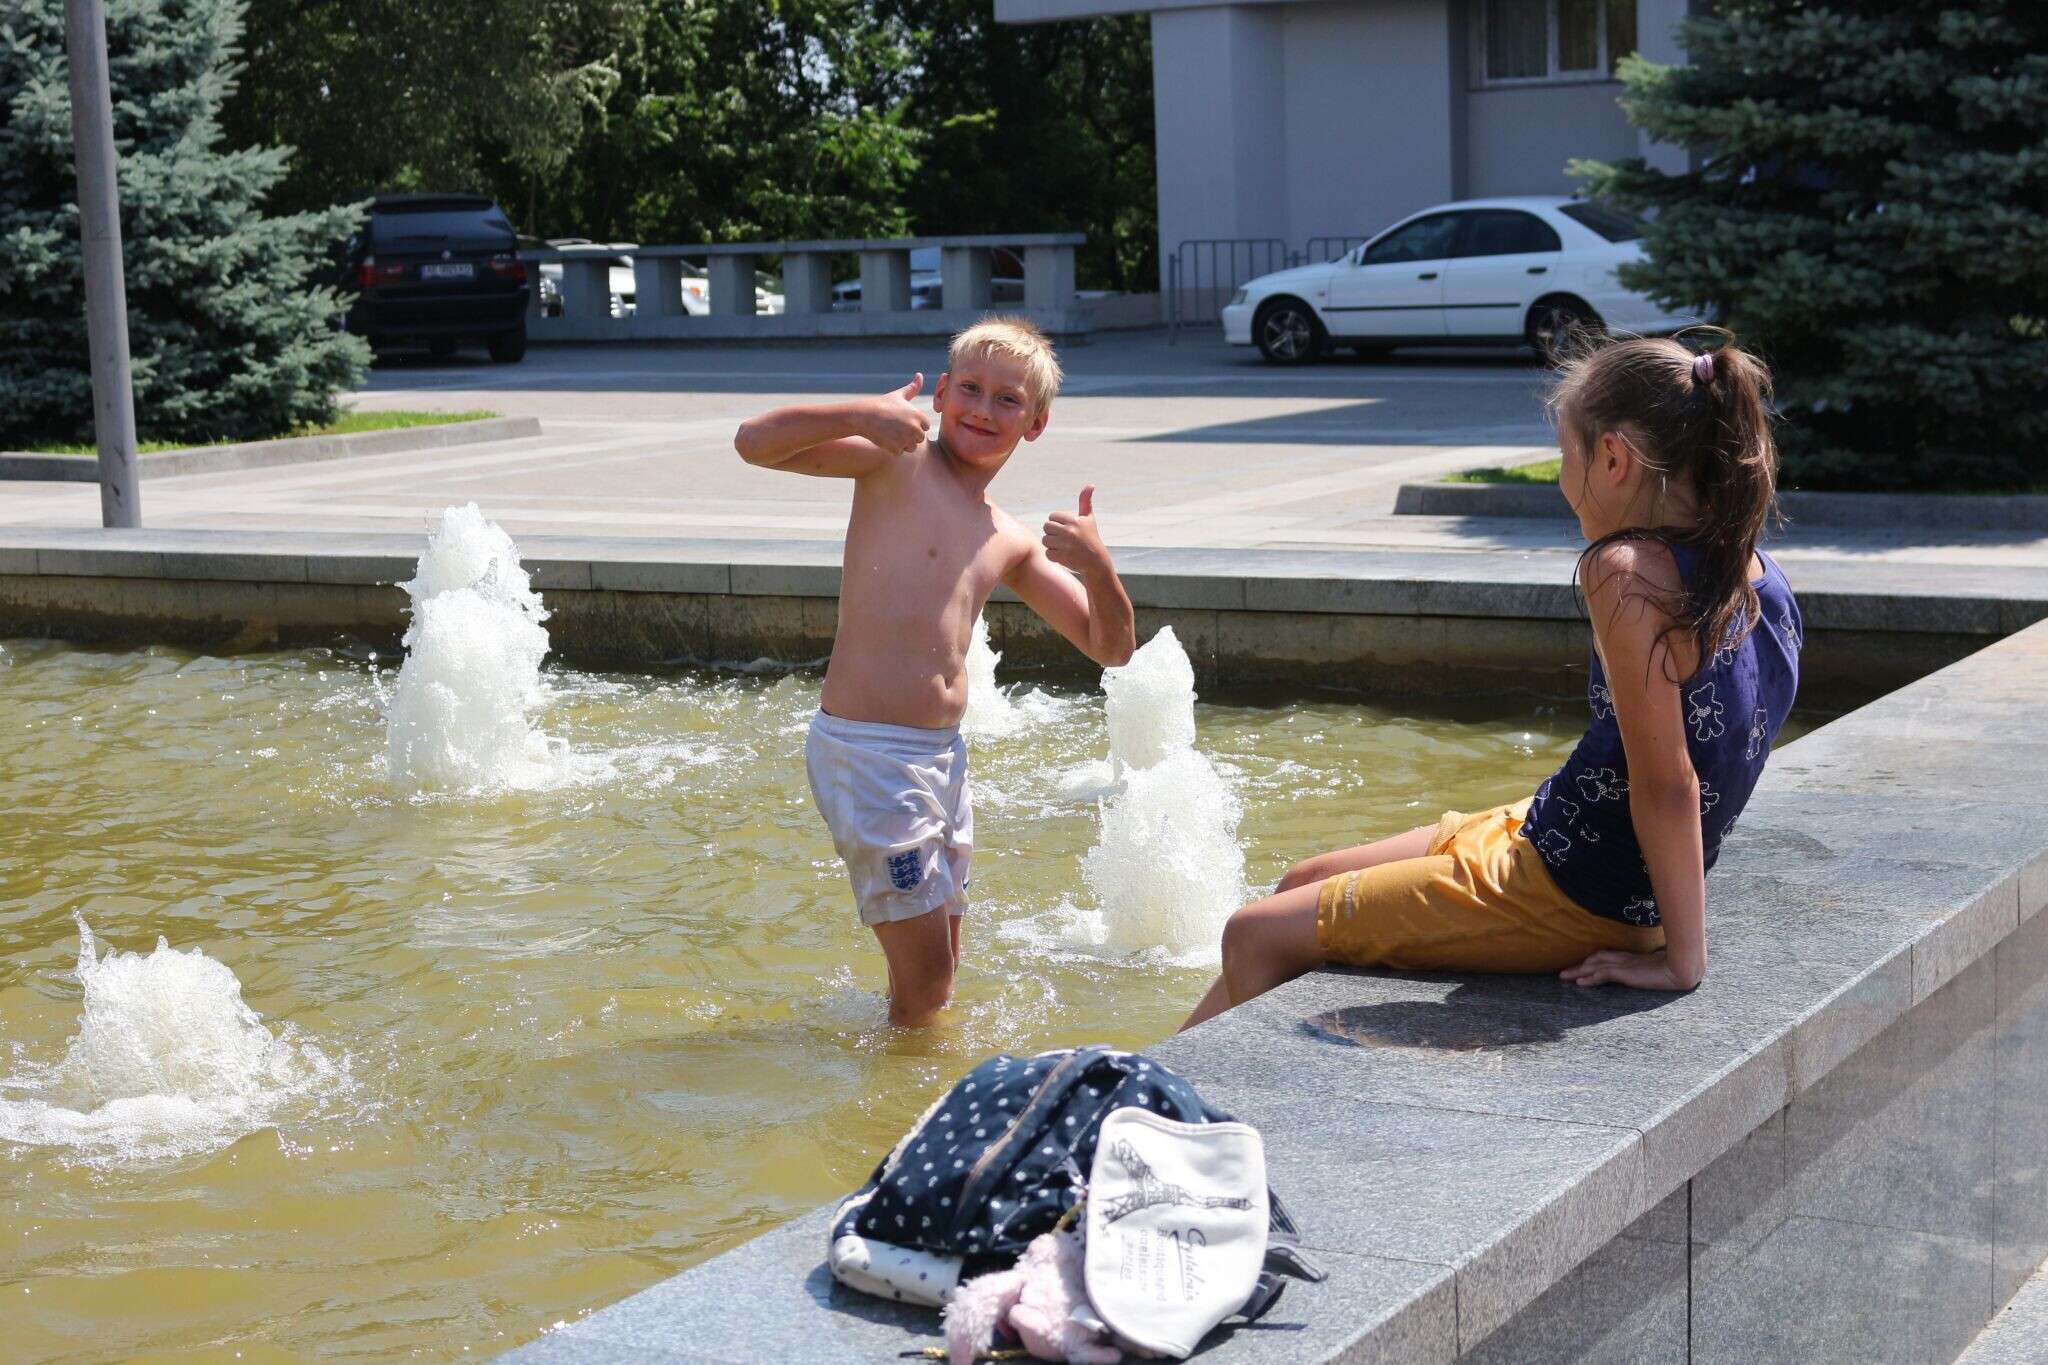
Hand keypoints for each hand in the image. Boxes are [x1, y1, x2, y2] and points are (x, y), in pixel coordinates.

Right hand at [862, 373, 928, 454]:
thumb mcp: (898, 395)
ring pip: (911, 447)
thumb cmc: (882, 404)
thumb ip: (912, 388)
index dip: (914, 424)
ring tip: (890, 432)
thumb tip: (919, 375)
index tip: (902, 419)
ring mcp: (906, 439)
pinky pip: (899, 452)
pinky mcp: (896, 448)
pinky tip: (884, 438)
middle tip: (895, 427)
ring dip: (902, 443)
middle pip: (919, 438)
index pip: (925, 427)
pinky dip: (892, 448)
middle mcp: (915, 428)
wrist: (863, 416)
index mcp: (919, 416)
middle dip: (909, 436)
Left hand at [1043, 486, 1112, 578]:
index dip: (1057, 523)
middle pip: (1046, 527)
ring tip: (1064, 547)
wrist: (1097, 562)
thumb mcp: (1089, 519)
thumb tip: (1090, 485)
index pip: (1052, 517)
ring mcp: (1066, 545)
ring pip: (1045, 540)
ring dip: (1052, 545)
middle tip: (1063, 539)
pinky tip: (1064, 556)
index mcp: (1074, 520)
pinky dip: (1053, 556)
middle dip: (1053, 534)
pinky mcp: (1062, 557)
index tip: (1066, 530)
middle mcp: (1070, 531)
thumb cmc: (1091, 538)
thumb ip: (1085, 501)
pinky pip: (1048, 553)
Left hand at [1561, 948, 1696, 990]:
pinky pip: (1604, 974)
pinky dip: (1590, 978)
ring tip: (1563, 977)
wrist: (1684, 968)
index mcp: (1633, 958)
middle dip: (1580, 965)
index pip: (1607, 956)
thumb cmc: (1678, 968)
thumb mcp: (1661, 969)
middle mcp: (1626, 959)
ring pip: (1595, 966)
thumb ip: (1653, 969)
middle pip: (1596, 959)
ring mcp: (1626, 965)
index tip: (1581, 966)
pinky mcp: (1627, 972)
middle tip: (1564, 972)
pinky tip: (1580, 983)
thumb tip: (1655, 972)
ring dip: (1578, 972)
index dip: (1592, 961)